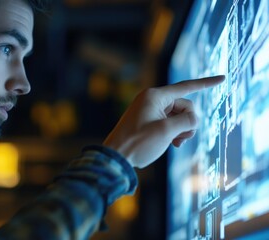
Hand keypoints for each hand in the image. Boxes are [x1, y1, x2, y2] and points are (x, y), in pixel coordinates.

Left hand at [103, 75, 224, 167]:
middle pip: (184, 106)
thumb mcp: (167, 131)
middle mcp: (152, 99)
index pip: (186, 87)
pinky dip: (174, 131)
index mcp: (155, 96)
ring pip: (178, 116)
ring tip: (175, 143)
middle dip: (187, 122)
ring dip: (181, 129)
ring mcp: (149, 110)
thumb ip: (187, 121)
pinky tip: (172, 143)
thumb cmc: (139, 143)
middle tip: (180, 138)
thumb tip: (194, 119)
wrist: (116, 156)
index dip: (206, 83)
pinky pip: (169, 122)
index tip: (223, 78)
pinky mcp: (148, 120)